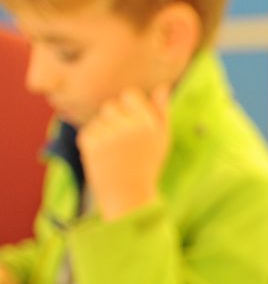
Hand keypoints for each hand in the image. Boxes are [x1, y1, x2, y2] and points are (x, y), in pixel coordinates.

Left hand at [78, 84, 171, 220]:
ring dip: (103, 132)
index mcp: (150, 124)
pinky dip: (93, 143)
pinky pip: (87, 131)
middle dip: (114, 121)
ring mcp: (110, 135)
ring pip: (98, 119)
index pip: (130, 94)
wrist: (129, 197)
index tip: (132, 124)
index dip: (128, 107)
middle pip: (111, 105)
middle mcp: (131, 128)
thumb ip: (162, 112)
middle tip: (123, 144)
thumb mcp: (161, 139)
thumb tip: (163, 86)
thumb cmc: (146, 165)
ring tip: (114, 152)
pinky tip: (104, 158)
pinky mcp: (91, 144)